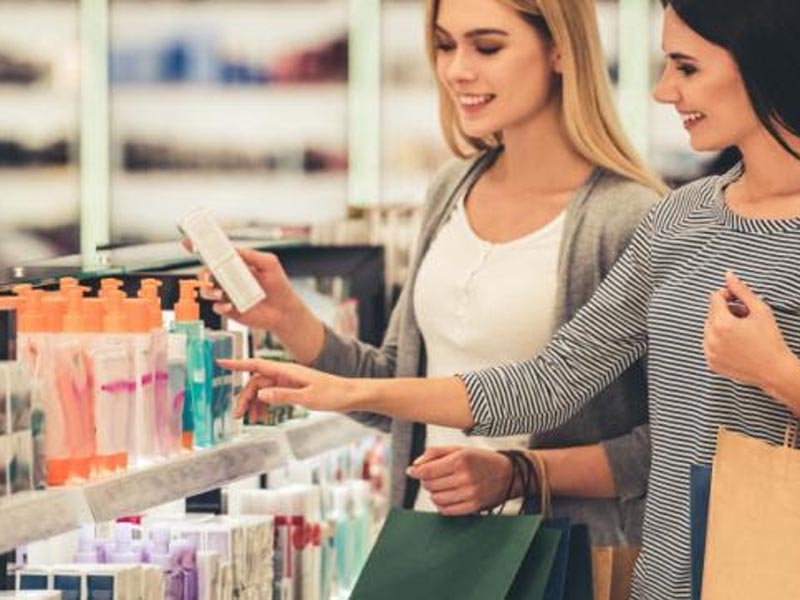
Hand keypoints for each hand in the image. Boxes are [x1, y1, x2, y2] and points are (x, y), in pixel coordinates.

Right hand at [182, 241, 323, 362]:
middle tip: (209, 276)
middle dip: (203, 273)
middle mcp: (228, 279)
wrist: (285, 310)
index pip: (215, 255)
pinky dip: (221, 306)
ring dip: (209, 291)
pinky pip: (217, 308)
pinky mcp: (229, 310)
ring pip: (207, 291)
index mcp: (235, 265)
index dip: (200, 247)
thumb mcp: (269, 264)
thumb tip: (234, 249)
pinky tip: (230, 305)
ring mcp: (227, 295)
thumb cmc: (278, 285)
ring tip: (219, 293)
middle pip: (205, 273)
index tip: (188, 241)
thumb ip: (251, 255)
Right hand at [220, 358, 360, 417]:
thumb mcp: (308, 397)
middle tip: (237, 415)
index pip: (257, 365)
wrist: (350, 395)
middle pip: (257, 382)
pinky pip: (273, 395)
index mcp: (288, 371)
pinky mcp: (293, 389)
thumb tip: (261, 395)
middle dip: (245, 397)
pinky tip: (263, 416)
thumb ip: (283, 395)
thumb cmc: (332, 394)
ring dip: (255, 403)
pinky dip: (266, 405)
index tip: (221, 362)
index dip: (238, 364)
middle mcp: (286, 374)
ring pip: (264, 390)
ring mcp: (289, 381)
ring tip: (251, 419)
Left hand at [406, 447, 514, 515]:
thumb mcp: (459, 449)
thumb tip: (415, 465)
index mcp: (460, 459)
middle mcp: (465, 477)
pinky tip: (446, 495)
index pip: (427, 471)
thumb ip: (435, 453)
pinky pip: (446, 510)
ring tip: (441, 485)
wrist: (508, 474)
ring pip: (436, 498)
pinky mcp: (473, 507)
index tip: (411, 471)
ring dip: (433, 492)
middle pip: (430, 484)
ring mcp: (470, 494)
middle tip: (432, 475)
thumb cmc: (480, 459)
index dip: (415, 471)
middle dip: (426, 480)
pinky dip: (441, 504)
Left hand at [704, 271, 795, 389]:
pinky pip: (709, 344)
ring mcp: (709, 352)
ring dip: (722, 326)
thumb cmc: (770, 339)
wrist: (775, 371)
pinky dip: (719, 341)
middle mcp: (710, 338)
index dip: (728, 296)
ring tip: (742, 331)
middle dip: (726, 311)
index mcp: (721, 324)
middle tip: (745, 317)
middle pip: (711, 313)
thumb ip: (741, 290)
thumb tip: (728, 274)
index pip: (714, 298)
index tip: (741, 302)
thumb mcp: (760, 310)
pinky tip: (737, 344)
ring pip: (708, 329)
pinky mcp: (711, 363)